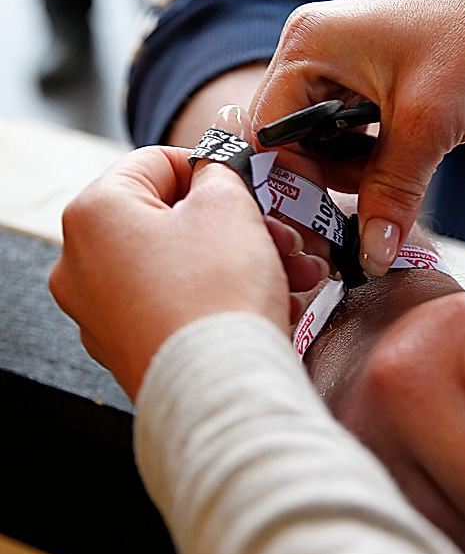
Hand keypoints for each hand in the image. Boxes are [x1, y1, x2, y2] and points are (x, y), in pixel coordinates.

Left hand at [50, 144, 324, 399]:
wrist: (221, 391)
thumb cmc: (217, 296)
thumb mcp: (228, 206)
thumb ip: (219, 171)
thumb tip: (215, 166)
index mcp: (94, 213)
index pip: (155, 162)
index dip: (211, 169)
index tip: (247, 188)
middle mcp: (82, 263)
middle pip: (171, 219)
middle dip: (238, 225)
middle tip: (282, 235)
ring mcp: (100, 312)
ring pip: (180, 265)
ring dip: (241, 262)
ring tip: (294, 274)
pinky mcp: (128, 348)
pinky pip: (177, 305)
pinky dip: (220, 298)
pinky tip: (272, 304)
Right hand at [251, 0, 464, 275]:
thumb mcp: (427, 126)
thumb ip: (390, 193)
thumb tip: (371, 256)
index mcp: (309, 44)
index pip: (266, 130)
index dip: (287, 179)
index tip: (318, 218)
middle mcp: (311, 50)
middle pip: (287, 141)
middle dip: (322, 178)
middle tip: (367, 200)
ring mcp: (334, 65)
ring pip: (316, 144)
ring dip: (347, 173)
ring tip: (393, 172)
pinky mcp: (359, 83)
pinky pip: (341, 136)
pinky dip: (362, 160)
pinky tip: (394, 162)